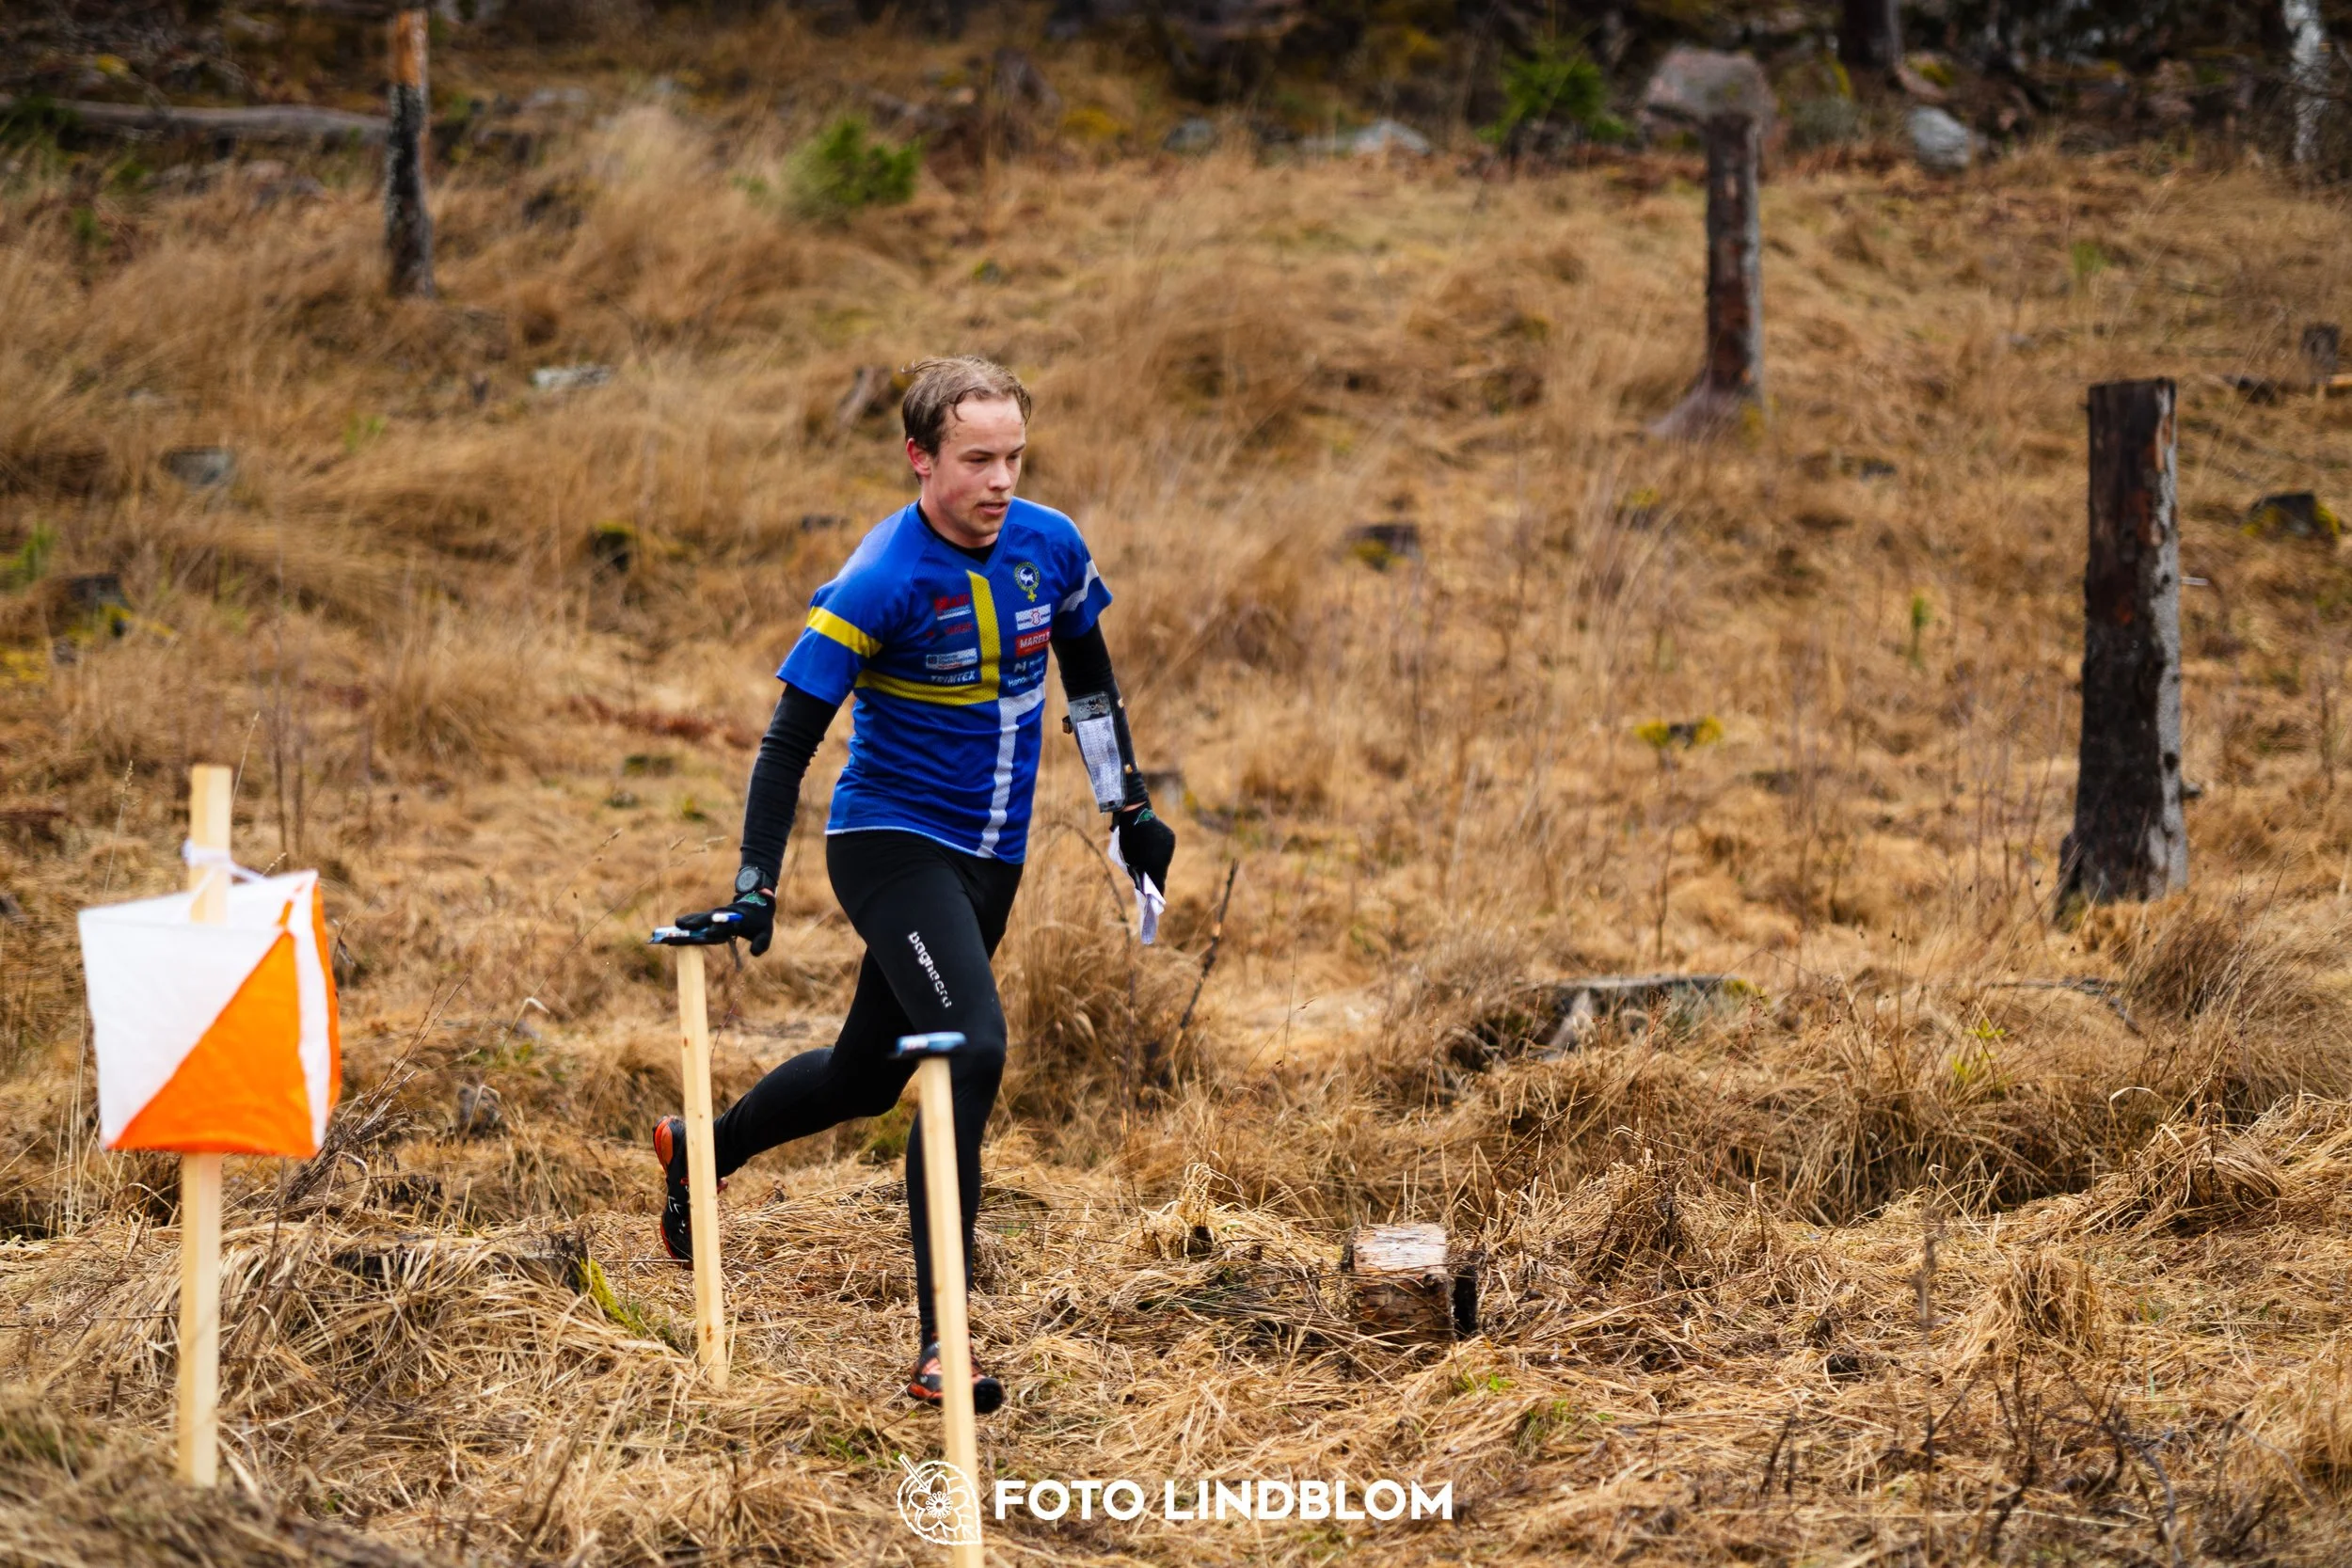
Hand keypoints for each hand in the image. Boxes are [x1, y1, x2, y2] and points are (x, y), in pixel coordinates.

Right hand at [655, 888, 774, 954]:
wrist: (756, 903)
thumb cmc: (760, 921)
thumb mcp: (766, 932)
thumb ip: (761, 943)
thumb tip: (754, 954)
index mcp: (736, 920)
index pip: (724, 925)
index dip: (716, 929)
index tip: (707, 933)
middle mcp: (722, 916)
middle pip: (706, 920)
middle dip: (695, 923)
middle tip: (680, 928)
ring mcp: (714, 916)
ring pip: (698, 919)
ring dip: (686, 923)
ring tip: (672, 929)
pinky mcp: (709, 917)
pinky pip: (696, 920)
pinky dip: (686, 923)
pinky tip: (674, 929)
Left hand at [1112, 804, 1174, 891]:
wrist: (1134, 812)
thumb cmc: (1125, 837)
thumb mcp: (1125, 858)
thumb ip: (1134, 871)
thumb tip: (1142, 882)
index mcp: (1152, 863)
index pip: (1157, 884)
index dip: (1158, 894)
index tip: (1159, 905)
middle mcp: (1164, 856)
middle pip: (1161, 871)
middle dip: (1154, 875)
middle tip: (1149, 881)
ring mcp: (1169, 846)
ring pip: (1164, 859)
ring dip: (1157, 861)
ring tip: (1149, 860)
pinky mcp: (1171, 837)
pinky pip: (1166, 848)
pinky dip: (1160, 850)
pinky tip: (1152, 847)